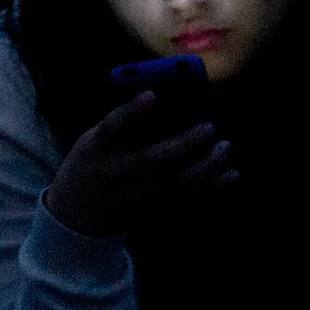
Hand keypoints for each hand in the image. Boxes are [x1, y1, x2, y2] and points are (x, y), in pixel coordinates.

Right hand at [42, 92, 235, 238]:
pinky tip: (231, 173)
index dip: (132, 112)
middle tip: (210, 127)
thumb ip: (123, 123)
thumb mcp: (93, 139)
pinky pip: (185, 196)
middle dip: (184, 143)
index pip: (112, 128)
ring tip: (225, 147)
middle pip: (152, 159)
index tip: (154, 95)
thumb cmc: (90, 162)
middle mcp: (116, 173)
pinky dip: (211, 185)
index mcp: (96, 148)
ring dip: (205, 166)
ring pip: (174, 183)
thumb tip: (166, 94)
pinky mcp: (152, 205)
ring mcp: (136, 193)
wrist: (78, 214)